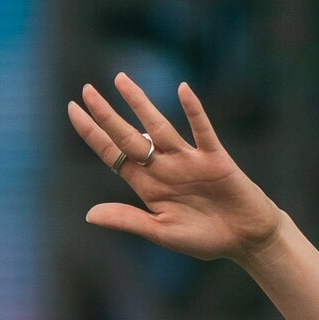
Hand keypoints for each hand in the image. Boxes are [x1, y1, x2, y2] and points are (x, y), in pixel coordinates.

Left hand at [67, 74, 284, 263]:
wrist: (245, 239)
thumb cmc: (205, 238)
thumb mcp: (162, 232)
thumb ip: (128, 220)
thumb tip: (89, 215)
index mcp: (148, 186)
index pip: (113, 154)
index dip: (92, 134)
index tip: (72, 110)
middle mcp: (164, 167)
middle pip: (129, 136)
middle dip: (106, 115)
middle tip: (86, 90)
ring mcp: (188, 160)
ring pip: (159, 127)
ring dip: (140, 104)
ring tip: (121, 80)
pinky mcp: (215, 159)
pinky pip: (202, 131)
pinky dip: (193, 112)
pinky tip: (182, 90)